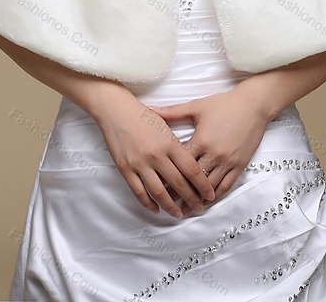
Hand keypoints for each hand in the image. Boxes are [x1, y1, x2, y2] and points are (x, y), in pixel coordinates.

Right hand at [93, 90, 215, 218]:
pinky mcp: (125, 169)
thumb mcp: (165, 126)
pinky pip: (139, 192)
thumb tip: (188, 166)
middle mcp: (156, 155)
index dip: (202, 185)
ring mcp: (140, 164)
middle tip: (198, 207)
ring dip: (171, 206)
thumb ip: (176, 146)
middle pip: (178, 184)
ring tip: (178, 214)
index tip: (209, 194)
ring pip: (159, 192)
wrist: (116, 110)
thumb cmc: (142, 115)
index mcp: (169, 143)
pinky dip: (148, 203)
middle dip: (191, 199)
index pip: (191, 170)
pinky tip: (156, 209)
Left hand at [149, 88, 271, 213]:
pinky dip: (214, 196)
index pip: (180, 164)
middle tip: (167, 203)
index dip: (168, 176)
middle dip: (179, 192)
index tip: (157, 185)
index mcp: (201, 140)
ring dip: (196, 199)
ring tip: (184, 209)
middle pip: (193, 179)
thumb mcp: (196, 107)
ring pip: (209, 187)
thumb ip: (172, 112)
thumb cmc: (224, 104)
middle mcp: (214, 154)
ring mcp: (228, 162)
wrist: (253, 105)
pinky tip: (206, 202)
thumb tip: (149, 109)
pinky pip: (226, 186)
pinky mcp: (239, 165)